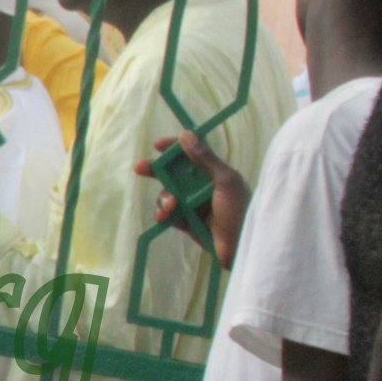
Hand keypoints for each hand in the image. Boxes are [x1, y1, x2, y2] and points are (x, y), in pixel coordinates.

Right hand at [136, 131, 248, 269]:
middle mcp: (201, 186)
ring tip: (171, 205)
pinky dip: (163, 214)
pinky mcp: (186, 222)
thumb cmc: (239, 210)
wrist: (241, 247)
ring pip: (168, 194)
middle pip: (173, 173)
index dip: (174, 147)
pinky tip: (164, 217)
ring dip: (164, 197)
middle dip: (155, 170)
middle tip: (140, 168)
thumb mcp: (225, 180)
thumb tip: (185, 133)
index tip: (158, 145)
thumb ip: (205, 158)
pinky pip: (168, 214)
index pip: (192, 153)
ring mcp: (193, 204)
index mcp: (214, 172)